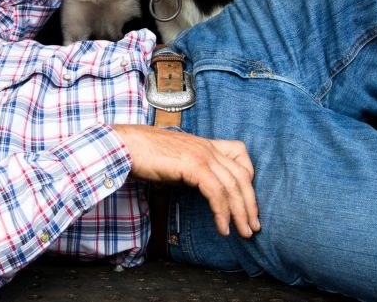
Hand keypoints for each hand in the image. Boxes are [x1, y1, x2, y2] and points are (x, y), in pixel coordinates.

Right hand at [112, 124, 259, 237]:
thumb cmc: (141, 155)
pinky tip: (222, 227)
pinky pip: (216, 193)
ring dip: (240, 213)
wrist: (124, 146)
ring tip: (242, 232)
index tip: (246, 200)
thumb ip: (187, 171)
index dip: (248, 177)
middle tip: (253, 226)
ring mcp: (202, 155)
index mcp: (204, 144)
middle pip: (242, 175)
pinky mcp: (193, 165)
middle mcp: (207, 148)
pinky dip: (222, 212)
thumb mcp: (173, 161)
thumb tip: (190, 186)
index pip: (240, 153)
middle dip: (250, 204)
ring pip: (233, 186)